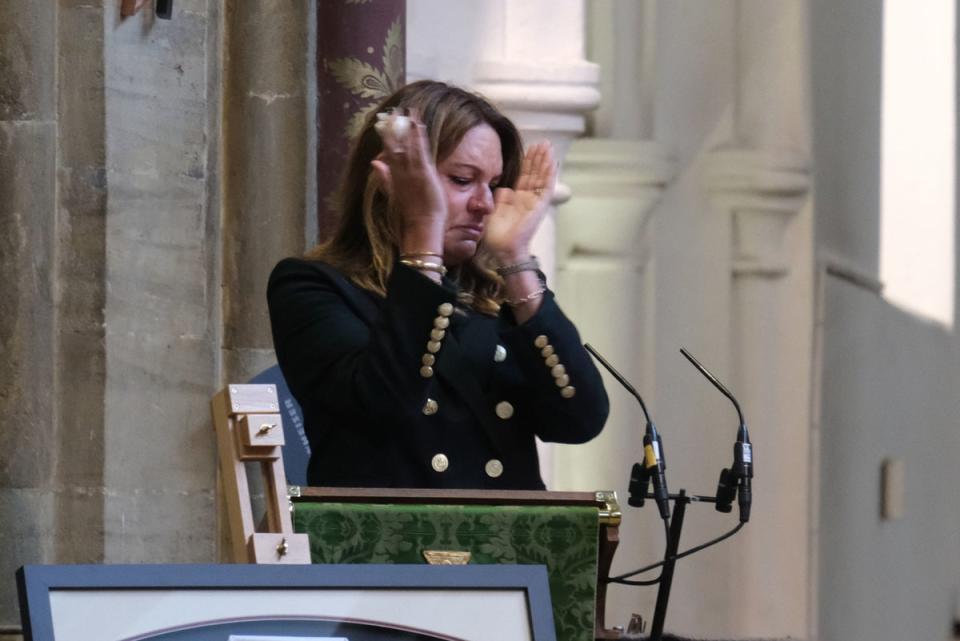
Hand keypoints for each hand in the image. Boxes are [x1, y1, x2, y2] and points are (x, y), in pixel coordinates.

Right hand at [370, 112, 446, 236]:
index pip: (387, 152)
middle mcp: (400, 171)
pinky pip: (420, 150)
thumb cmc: (411, 214)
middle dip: (394, 127)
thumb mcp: (393, 194)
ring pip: (407, 144)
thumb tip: (374, 161)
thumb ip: (384, 177)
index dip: (386, 137)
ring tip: (408, 111)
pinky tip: (418, 124)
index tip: (384, 123)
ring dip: (407, 127)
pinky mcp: (423, 172)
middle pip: (394, 145)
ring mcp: (412, 171)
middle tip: (394, 110)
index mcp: (393, 176)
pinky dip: (418, 136)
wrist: (420, 226)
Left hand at [483, 141, 556, 262]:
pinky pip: (547, 186)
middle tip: (542, 142)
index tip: (530, 148)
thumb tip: (503, 188)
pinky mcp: (541, 205)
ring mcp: (536, 201)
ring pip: (543, 177)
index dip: (528, 162)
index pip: (525, 176)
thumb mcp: (494, 211)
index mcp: (517, 199)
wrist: (504, 247)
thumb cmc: (498, 235)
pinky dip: (550, 174)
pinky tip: (552, 161)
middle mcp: (528, 198)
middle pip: (535, 173)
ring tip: (548, 146)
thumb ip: (500, 199)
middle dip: (538, 157)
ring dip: (545, 161)